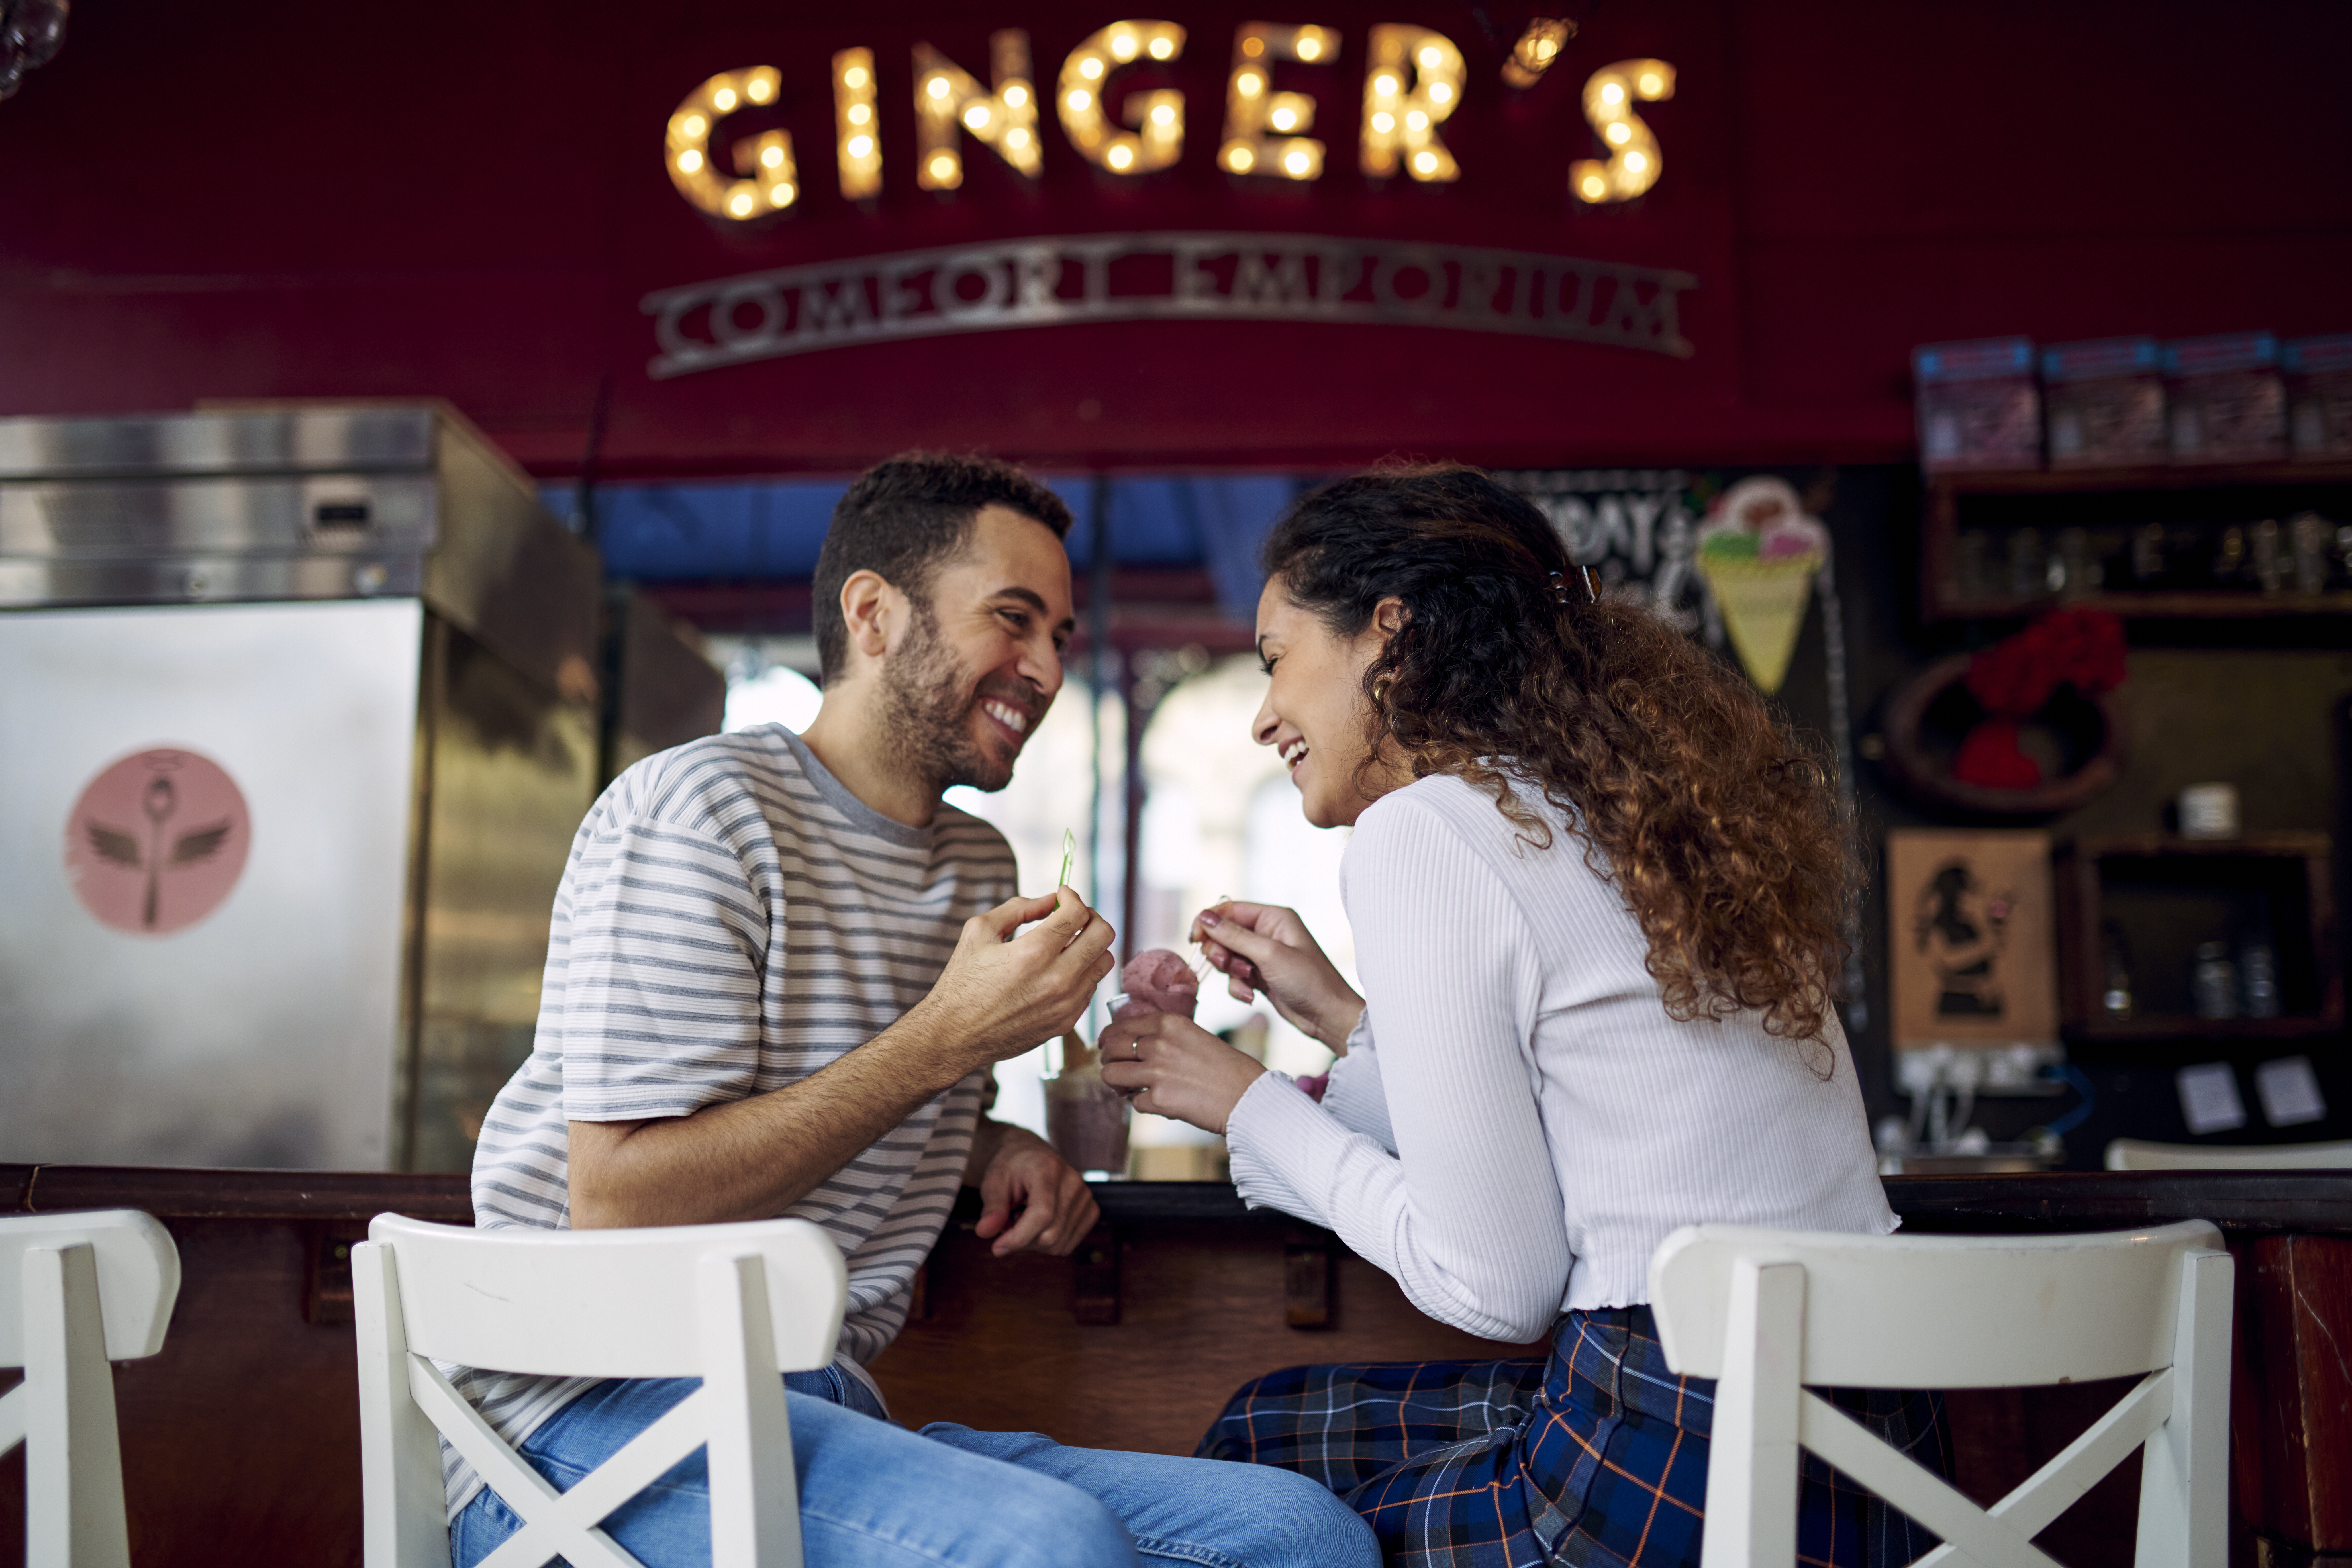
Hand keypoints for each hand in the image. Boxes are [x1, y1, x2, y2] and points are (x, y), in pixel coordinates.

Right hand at [917, 888, 1116, 1070]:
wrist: (954, 1035)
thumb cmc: (962, 983)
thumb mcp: (979, 931)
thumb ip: (1018, 908)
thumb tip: (1050, 900)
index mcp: (1033, 952)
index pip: (1077, 913)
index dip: (1072, 896)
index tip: (1062, 896)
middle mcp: (1057, 979)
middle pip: (1103, 934)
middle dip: (1090, 916)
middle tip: (1072, 916)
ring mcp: (1066, 1004)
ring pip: (1104, 961)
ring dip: (1091, 946)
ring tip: (1068, 944)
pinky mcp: (1066, 1022)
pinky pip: (1091, 988)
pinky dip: (1082, 973)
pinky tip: (1059, 971)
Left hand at [973, 1126, 1098, 1256]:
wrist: (1031, 1155)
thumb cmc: (1011, 1168)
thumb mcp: (994, 1182)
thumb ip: (992, 1207)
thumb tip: (984, 1232)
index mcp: (1048, 1169)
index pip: (1042, 1214)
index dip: (1018, 1238)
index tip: (997, 1246)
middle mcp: (1073, 1182)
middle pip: (1051, 1234)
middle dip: (1023, 1240)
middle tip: (1009, 1225)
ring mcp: (1085, 1196)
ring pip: (1059, 1244)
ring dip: (1035, 1242)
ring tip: (1024, 1220)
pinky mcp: (1091, 1210)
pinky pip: (1068, 1244)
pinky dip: (1049, 1244)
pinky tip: (1039, 1225)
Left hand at [1097, 1012, 1266, 1135]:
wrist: (1248, 1097)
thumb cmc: (1227, 1069)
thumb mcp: (1194, 1037)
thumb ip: (1165, 1037)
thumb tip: (1135, 1044)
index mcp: (1169, 1023)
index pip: (1121, 1025)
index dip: (1108, 1038)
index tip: (1106, 1046)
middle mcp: (1159, 1042)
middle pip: (1110, 1048)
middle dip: (1108, 1059)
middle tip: (1115, 1068)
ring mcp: (1156, 1071)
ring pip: (1111, 1074)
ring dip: (1116, 1083)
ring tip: (1127, 1087)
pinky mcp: (1158, 1099)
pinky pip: (1133, 1101)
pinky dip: (1140, 1103)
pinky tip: (1154, 1102)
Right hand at [1188, 901, 1363, 1050]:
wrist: (1327, 1016)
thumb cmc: (1309, 981)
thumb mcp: (1269, 955)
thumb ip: (1234, 936)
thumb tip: (1205, 917)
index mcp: (1274, 918)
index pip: (1230, 909)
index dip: (1209, 922)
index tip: (1195, 939)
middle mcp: (1267, 933)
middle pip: (1224, 934)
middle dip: (1221, 952)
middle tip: (1226, 965)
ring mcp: (1263, 955)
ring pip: (1227, 957)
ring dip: (1231, 972)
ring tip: (1248, 983)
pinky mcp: (1260, 976)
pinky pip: (1235, 976)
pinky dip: (1238, 987)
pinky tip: (1251, 996)